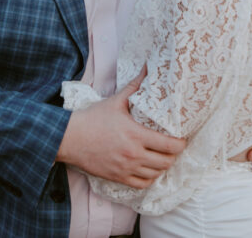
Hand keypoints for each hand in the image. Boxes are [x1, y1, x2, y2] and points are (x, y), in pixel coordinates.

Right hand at [56, 69, 185, 188]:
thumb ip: (135, 86)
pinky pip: (142, 185)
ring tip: (162, 157)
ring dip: (162, 167)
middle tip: (172, 148)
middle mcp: (133, 154)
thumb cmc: (93, 118)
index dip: (180, 144)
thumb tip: (147, 67)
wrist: (70, 138)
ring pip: (155, 174)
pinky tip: (149, 170)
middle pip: (166, 162)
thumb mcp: (116, 101)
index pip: (169, 145)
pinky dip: (149, 179)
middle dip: (173, 156)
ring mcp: (126, 168)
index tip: (181, 139)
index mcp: (136, 134)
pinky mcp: (118, 177)